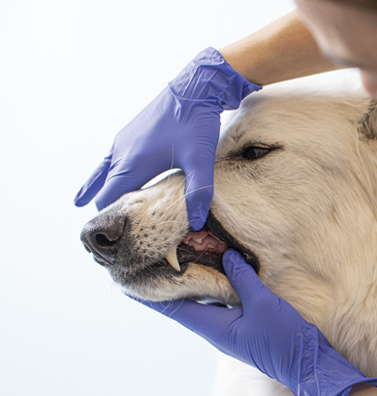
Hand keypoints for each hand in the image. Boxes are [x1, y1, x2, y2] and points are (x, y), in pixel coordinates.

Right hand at [74, 47, 260, 229]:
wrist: (195, 86)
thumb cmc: (197, 122)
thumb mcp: (201, 160)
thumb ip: (199, 192)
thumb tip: (197, 221)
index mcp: (134, 162)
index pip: (109, 198)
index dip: (107, 219)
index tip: (105, 238)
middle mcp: (123, 151)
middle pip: (105, 188)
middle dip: (103, 208)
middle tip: (98, 230)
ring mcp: (125, 140)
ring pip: (104, 171)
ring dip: (99, 187)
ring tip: (84, 203)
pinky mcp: (132, 132)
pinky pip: (112, 158)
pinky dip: (105, 171)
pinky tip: (105, 175)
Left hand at [135, 250, 376, 395]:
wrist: (308, 366)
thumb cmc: (284, 341)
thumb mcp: (263, 304)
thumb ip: (243, 278)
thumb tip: (225, 254)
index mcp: (213, 326)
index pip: (171, 307)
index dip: (148, 293)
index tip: (124, 278)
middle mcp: (215, 328)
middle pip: (182, 302)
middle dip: (165, 282)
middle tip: (150, 257)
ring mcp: (229, 327)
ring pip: (202, 300)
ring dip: (190, 281)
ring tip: (179, 256)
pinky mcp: (244, 324)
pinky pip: (221, 300)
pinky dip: (213, 283)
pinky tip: (217, 267)